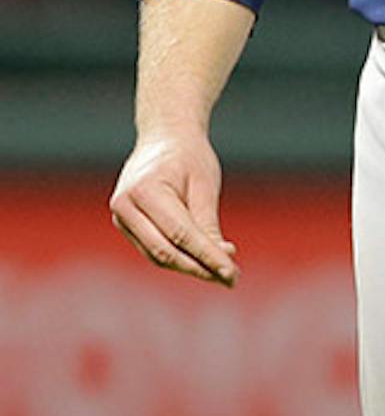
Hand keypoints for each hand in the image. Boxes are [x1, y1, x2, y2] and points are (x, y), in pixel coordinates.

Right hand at [110, 132, 238, 285]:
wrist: (163, 136)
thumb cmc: (189, 156)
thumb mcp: (203, 184)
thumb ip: (208, 222)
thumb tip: (222, 257)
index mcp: (144, 191)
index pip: (180, 234)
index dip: (206, 256)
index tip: (232, 272)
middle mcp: (125, 207)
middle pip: (164, 250)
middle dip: (199, 268)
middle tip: (231, 279)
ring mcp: (121, 218)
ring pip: (157, 255)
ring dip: (190, 267)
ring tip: (223, 273)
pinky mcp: (127, 226)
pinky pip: (153, 249)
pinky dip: (179, 258)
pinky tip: (205, 262)